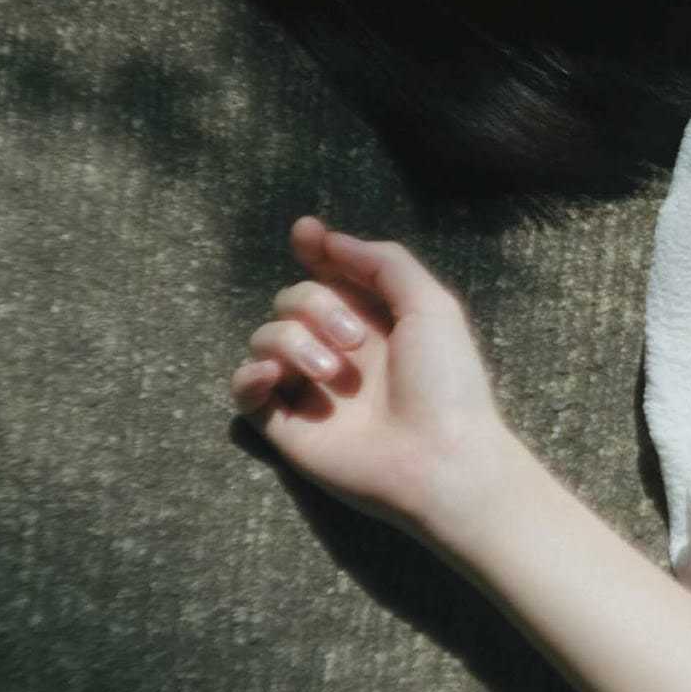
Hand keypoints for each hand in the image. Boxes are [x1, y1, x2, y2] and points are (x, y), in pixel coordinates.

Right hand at [228, 215, 525, 539]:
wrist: (439, 458)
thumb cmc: (445, 383)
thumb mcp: (430, 305)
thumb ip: (383, 262)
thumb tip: (328, 239)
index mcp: (373, 321)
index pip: (327, 276)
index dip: (312, 251)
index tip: (306, 233)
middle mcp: (336, 350)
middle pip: (291, 298)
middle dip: (314, 305)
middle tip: (354, 342)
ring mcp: (308, 388)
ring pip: (265, 337)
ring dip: (292, 341)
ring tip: (332, 373)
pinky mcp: (285, 426)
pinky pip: (245, 388)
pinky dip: (251, 374)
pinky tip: (274, 377)